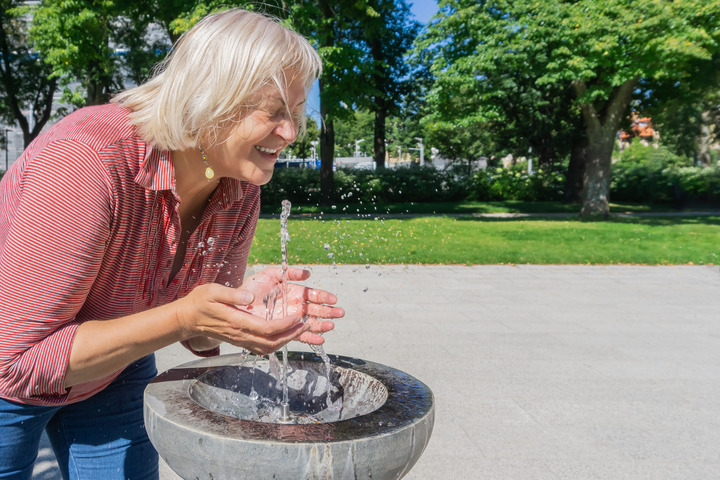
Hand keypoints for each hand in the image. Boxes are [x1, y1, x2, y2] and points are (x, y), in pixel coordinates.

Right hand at [175, 283, 311, 354]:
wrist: (186, 319)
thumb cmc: (199, 302)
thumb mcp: (213, 291)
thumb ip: (232, 293)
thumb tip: (251, 296)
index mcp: (236, 322)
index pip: (266, 329)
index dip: (284, 326)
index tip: (297, 317)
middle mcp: (239, 334)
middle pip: (271, 342)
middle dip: (291, 336)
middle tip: (305, 325)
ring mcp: (239, 340)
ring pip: (267, 348)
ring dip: (285, 341)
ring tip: (299, 330)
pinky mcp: (239, 341)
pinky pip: (261, 348)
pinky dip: (276, 344)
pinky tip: (284, 335)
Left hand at [238, 267, 344, 344]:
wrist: (236, 304)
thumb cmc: (252, 288)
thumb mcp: (270, 275)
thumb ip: (289, 272)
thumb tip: (307, 273)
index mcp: (294, 292)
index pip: (312, 294)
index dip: (323, 297)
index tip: (333, 299)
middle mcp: (294, 306)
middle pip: (314, 309)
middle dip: (328, 311)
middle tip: (339, 313)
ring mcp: (289, 319)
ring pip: (309, 323)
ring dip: (321, 325)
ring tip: (331, 326)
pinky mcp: (283, 330)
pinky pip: (298, 335)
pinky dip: (309, 338)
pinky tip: (319, 339)